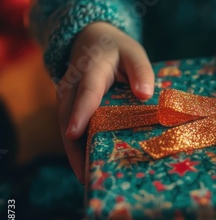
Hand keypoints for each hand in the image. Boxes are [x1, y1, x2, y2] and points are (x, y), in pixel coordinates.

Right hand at [57, 22, 154, 181]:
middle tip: (86, 176)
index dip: (80, 113)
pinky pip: (71, 130)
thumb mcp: (133, 52)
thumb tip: (146, 94)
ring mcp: (67, 98)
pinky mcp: (69, 108)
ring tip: (87, 180)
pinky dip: (78, 148)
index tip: (75, 134)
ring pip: (66, 128)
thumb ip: (140, 70)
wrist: (92, 40)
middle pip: (68, 118)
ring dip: (74, 153)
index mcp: (89, 70)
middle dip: (74, 148)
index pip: (85, 93)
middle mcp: (72, 86)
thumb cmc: (117, 49)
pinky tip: (89, 167)